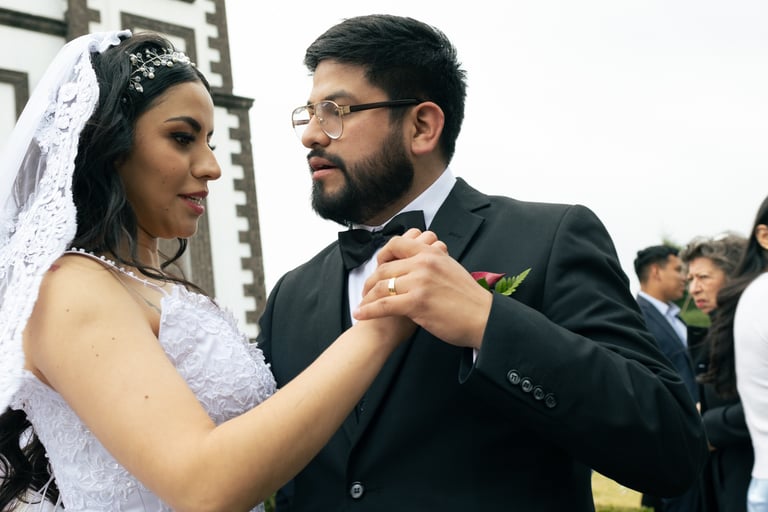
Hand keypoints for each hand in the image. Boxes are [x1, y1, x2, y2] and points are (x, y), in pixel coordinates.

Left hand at [353, 229, 491, 348]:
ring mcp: (419, 283)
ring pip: (382, 286)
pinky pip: (384, 305)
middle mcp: (423, 264)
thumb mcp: (451, 269)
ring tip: (361, 305)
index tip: (377, 267)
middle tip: (365, 292)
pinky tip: (360, 314)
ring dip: (367, 297)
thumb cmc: (469, 299)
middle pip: (385, 268)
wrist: (483, 318)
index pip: (396, 244)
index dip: (382, 255)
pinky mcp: (416, 303)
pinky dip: (368, 310)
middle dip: (371, 282)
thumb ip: (432, 264)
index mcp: (431, 253)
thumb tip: (417, 265)